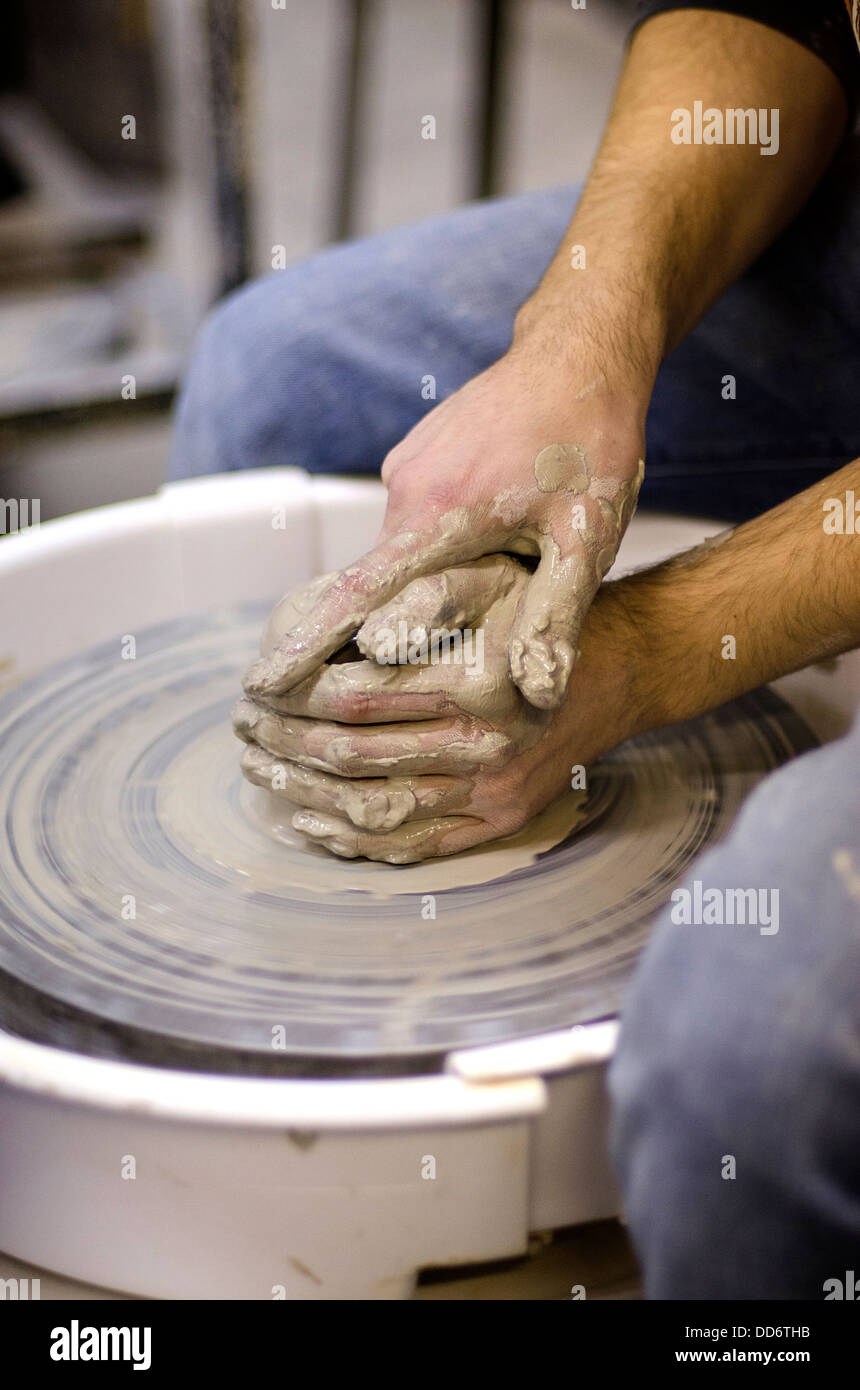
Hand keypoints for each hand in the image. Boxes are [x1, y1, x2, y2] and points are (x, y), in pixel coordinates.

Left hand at [233, 555, 639, 861]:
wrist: (612, 673)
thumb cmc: (534, 616)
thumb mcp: (488, 579)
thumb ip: (422, 597)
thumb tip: (350, 629)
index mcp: (476, 681)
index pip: (353, 694)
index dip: (291, 692)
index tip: (253, 685)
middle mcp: (487, 744)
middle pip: (352, 754)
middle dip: (283, 741)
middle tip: (243, 727)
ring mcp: (493, 792)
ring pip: (373, 807)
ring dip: (303, 792)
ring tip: (260, 768)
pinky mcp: (499, 823)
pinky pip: (414, 846)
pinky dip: (352, 840)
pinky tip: (308, 822)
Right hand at [243, 345, 645, 711]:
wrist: (581, 350)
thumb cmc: (592, 442)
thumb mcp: (587, 538)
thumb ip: (556, 617)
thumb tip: (538, 696)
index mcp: (439, 514)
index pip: (356, 595)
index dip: (308, 644)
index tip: (263, 683)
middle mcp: (407, 488)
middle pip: (378, 582)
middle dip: (380, 628)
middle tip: (401, 662)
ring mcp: (408, 467)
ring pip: (402, 551)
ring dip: (426, 581)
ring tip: (486, 587)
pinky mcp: (418, 455)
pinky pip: (415, 518)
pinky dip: (436, 544)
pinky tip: (490, 540)